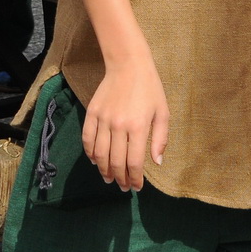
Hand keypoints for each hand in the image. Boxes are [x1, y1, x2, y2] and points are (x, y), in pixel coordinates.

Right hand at [83, 54, 167, 190]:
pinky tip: (96, 161)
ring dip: (104, 170)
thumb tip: (157, 162)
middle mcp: (119, 126)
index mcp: (138, 127)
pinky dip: (90, 153)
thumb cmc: (150, 88)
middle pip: (116, 162)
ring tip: (109, 178)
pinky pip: (87, 139)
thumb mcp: (163, 112)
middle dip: (120, 179)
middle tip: (123, 186)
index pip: (134, 162)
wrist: (128, 64)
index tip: (137, 187)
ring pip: (100, 154)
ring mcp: (103, 119)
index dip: (135, 179)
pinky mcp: (92, 113)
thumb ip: (161, 139)